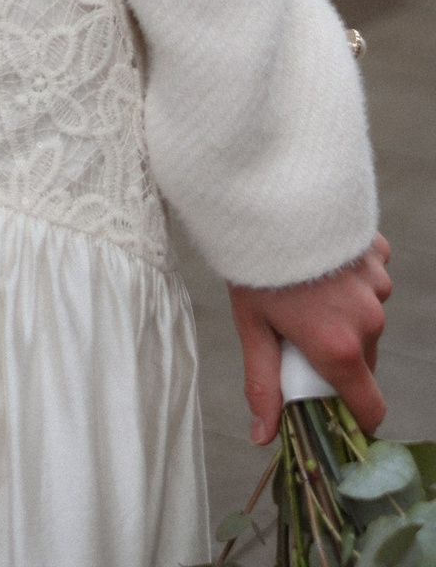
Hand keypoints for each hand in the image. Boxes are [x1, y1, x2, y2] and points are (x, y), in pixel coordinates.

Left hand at [230, 233, 391, 442]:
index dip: (354, 415)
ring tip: (304, 288)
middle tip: (299, 332)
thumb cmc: (253, 262)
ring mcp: (377, 285)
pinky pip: (369, 278)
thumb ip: (263, 383)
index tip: (333, 407)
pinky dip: (349, 278)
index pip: (369, 407)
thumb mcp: (251, 327)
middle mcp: (368, 321)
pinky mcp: (378, 253)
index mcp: (340, 348)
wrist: (266, 193)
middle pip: (363, 360)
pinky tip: (320, 260)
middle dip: (337, 355)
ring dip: (344, 313)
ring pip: (366, 317)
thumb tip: (264, 436)